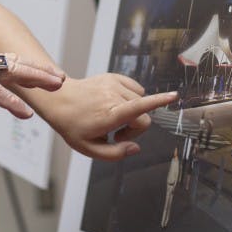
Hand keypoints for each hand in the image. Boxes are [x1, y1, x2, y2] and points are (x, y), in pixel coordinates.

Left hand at [38, 74, 176, 160]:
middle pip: (143, 116)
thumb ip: (115, 154)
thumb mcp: (89, 149)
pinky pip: (135, 88)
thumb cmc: (72, 126)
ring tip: (113, 119)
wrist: (58, 99)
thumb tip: (136, 148)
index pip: (137, 108)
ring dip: (132, 113)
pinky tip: (115, 104)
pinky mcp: (113, 77)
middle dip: (135, 129)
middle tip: (116, 134)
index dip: (158, 102)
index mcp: (109, 115)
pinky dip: (131, 98)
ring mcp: (113, 84)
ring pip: (140, 101)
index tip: (173, 96)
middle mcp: (113, 96)